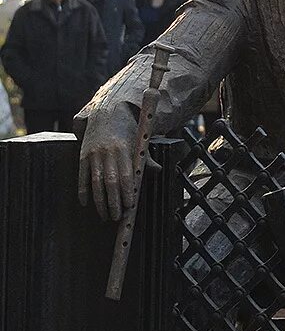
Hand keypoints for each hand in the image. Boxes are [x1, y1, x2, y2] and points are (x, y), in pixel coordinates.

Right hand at [77, 100, 138, 221]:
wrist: (106, 113)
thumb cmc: (127, 131)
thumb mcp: (139, 141)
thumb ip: (146, 157)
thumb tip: (157, 171)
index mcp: (124, 149)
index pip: (126, 174)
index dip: (127, 191)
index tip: (129, 206)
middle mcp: (108, 152)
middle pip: (110, 182)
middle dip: (113, 202)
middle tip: (117, 217)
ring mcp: (93, 154)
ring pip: (96, 182)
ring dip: (99, 201)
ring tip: (104, 215)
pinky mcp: (82, 156)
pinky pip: (81, 177)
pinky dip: (83, 191)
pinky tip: (85, 203)